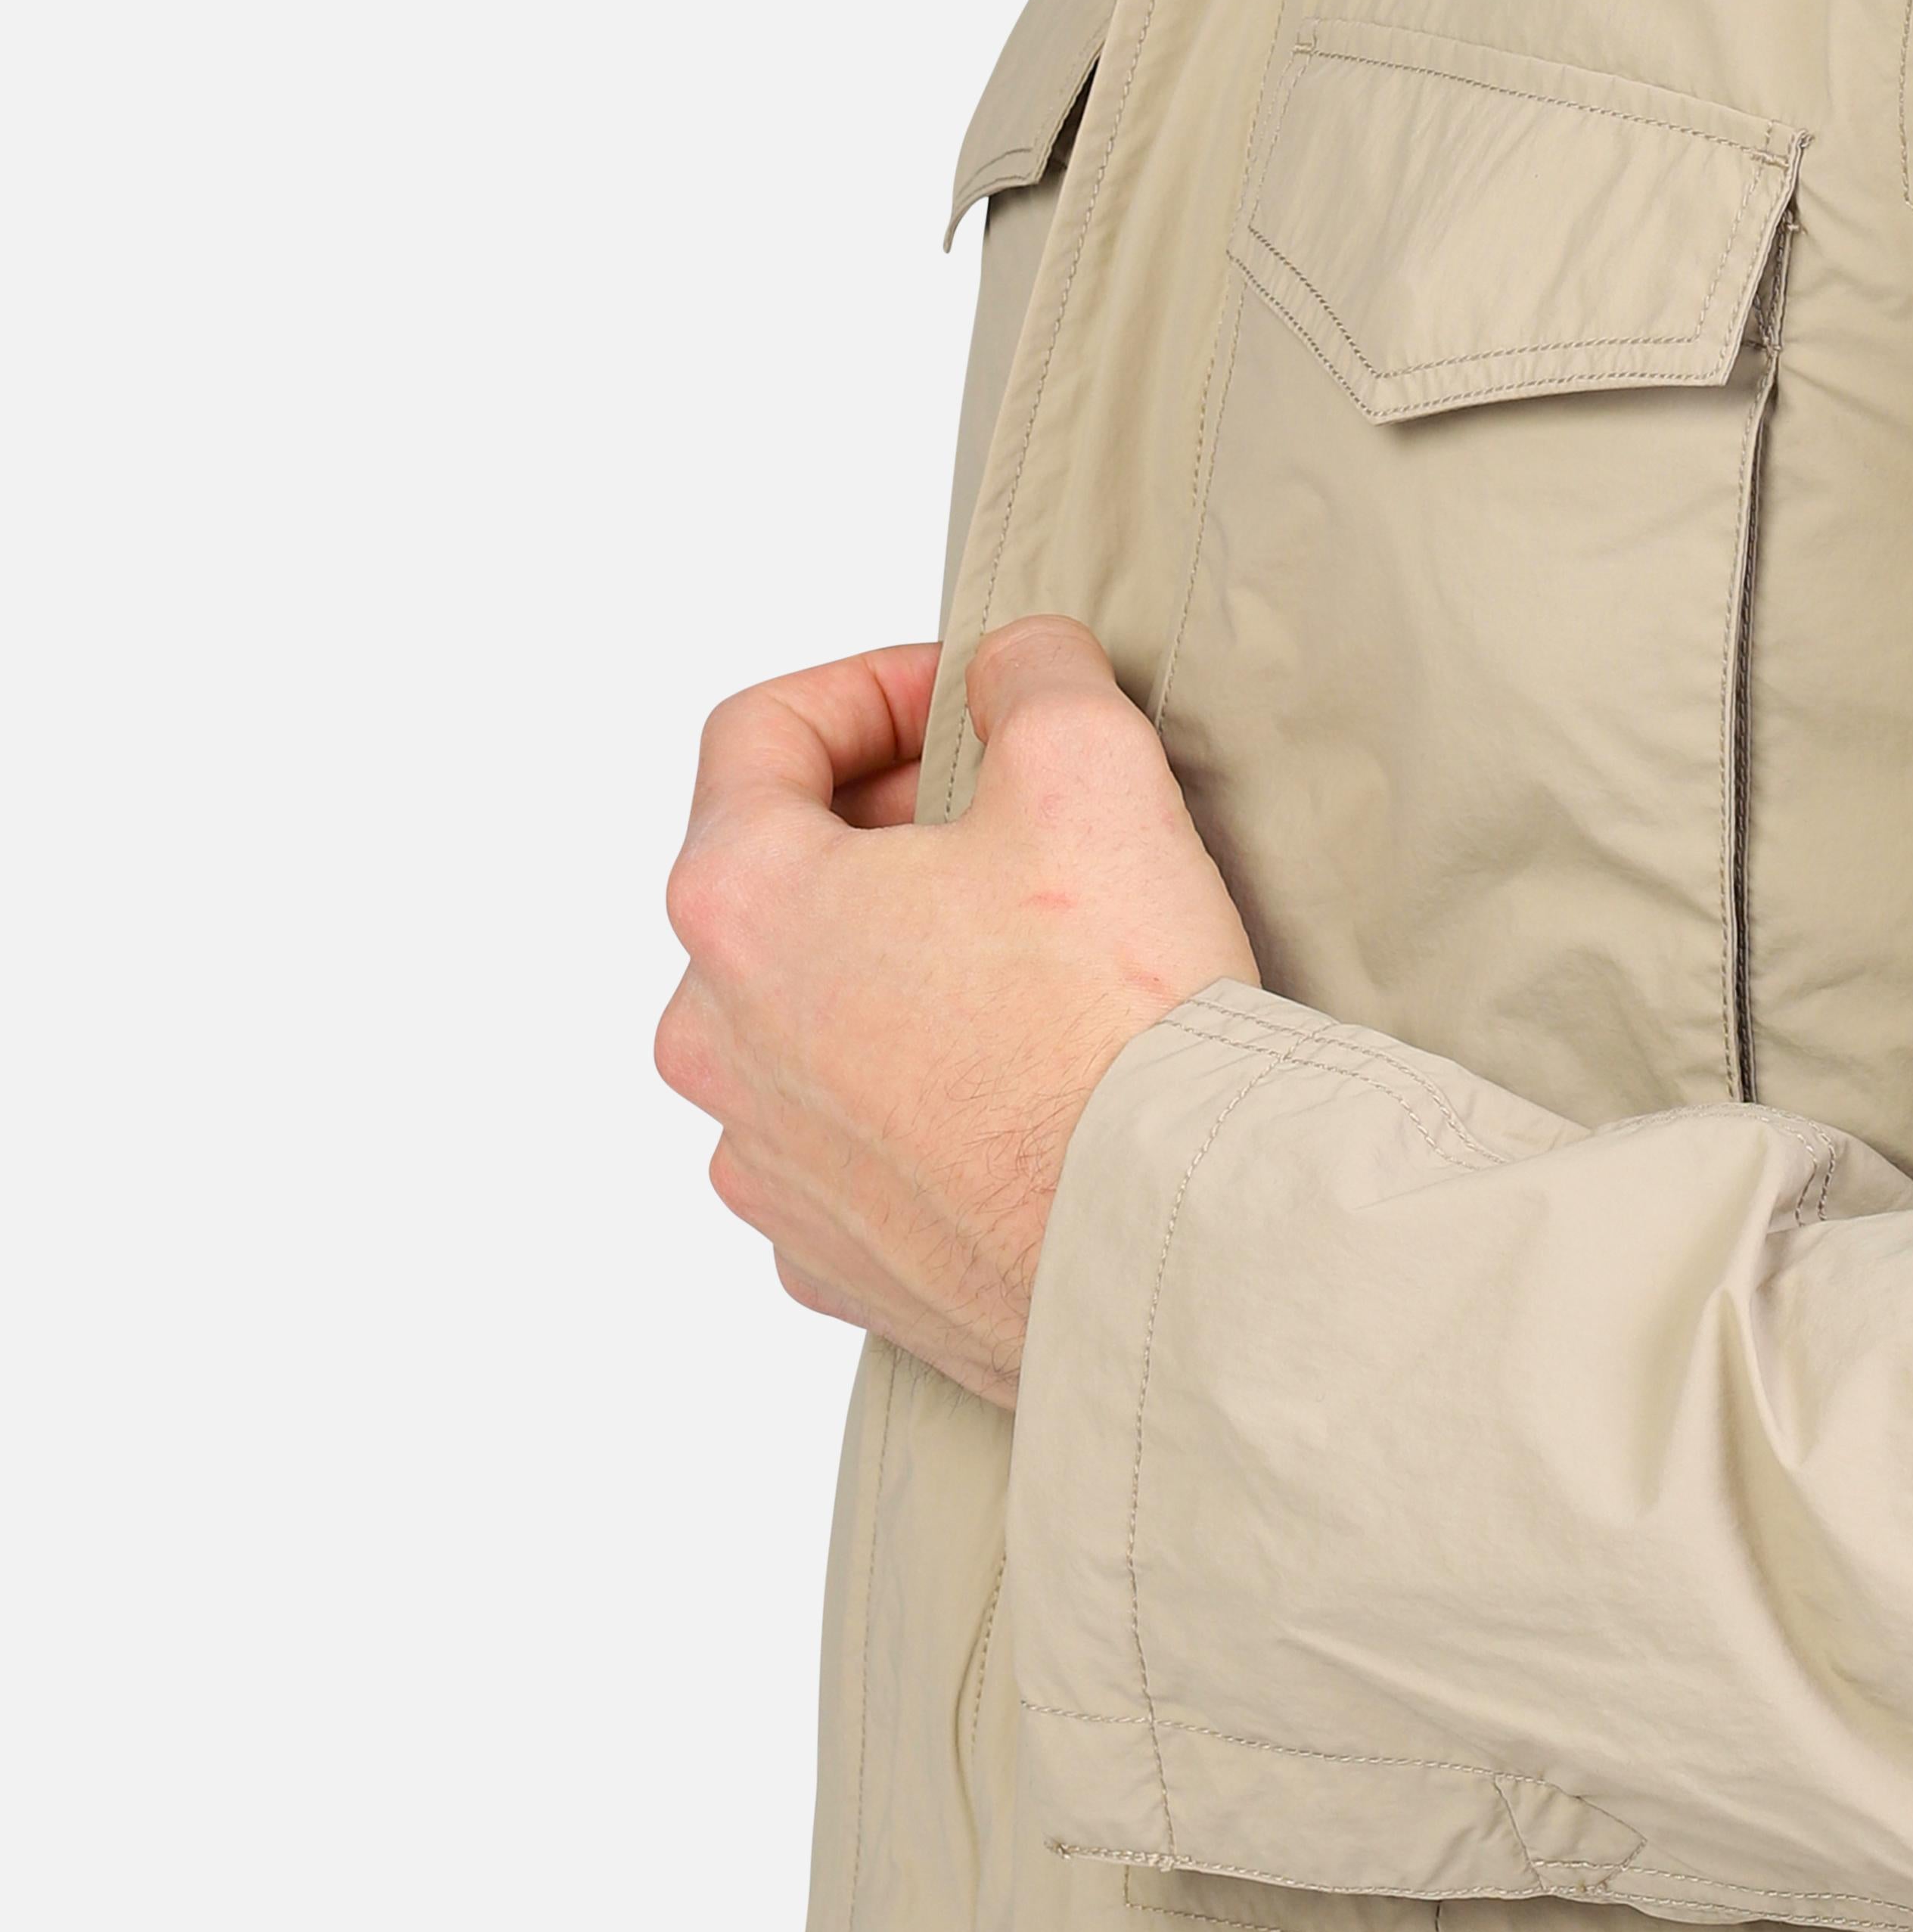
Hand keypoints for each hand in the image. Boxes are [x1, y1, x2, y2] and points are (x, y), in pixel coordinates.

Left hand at [655, 617, 1256, 1402]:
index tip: (963, 698)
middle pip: (777, 881)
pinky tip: (1022, 1085)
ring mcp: (766, 1167)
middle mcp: (717, 1042)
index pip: (760, 735)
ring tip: (1029, 965)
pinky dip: (919, 1094)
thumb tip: (1013, 670)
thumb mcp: (1091, 763)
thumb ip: (1031, 674)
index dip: (873, 686)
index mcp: (741, 904)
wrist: (1176, 1247)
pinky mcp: (833, 1261)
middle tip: (1016, 823)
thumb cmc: (1116, 1022)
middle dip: (890, 831)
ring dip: (900, 967)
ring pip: (811, 1018)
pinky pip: (852, 1141)